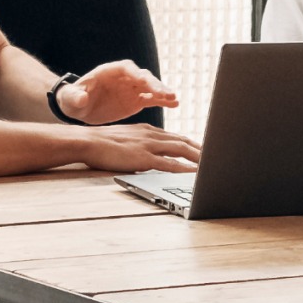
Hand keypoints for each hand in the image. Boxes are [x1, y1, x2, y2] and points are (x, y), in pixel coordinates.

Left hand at [59, 60, 179, 124]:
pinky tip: (174, 104)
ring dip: (162, 92)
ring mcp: (132, 89)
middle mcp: (124, 78)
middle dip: (154, 84)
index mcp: (109, 71)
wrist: (78, 108)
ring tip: (173, 98)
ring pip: (150, 87)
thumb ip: (75, 96)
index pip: (126, 68)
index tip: (145, 80)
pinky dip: (162, 101)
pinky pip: (152, 99)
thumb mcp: (70, 99)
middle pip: (142, 77)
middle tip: (165, 93)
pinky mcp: (136, 100)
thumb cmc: (72, 100)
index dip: (136, 73)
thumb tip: (82, 98)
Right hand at [79, 122, 200, 173]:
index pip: (175, 136)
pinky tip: (193, 173)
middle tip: (215, 156)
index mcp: (147, 130)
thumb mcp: (125, 138)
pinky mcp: (143, 158)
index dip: (191, 143)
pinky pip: (168, 164)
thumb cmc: (101, 143)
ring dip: (197, 157)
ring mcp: (148, 145)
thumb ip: (139, 144)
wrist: (87, 141)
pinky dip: (183, 168)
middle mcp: (151, 135)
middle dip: (200, 149)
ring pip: (180, 150)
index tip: (201, 149)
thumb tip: (148, 155)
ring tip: (211, 164)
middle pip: (182, 141)